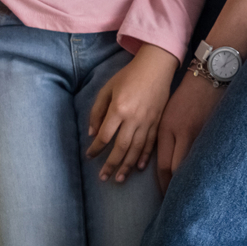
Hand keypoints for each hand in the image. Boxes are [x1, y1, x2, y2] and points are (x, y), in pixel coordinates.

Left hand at [87, 44, 176, 182]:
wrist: (156, 67)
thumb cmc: (129, 76)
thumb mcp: (107, 89)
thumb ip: (97, 111)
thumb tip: (92, 133)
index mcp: (118, 109)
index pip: (105, 136)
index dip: (96, 148)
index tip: (89, 156)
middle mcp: (133, 118)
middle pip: (120, 148)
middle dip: (111, 165)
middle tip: (103, 178)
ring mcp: (148, 122)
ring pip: (136, 150)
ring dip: (127, 166)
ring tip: (119, 178)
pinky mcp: (157, 122)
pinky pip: (150, 143)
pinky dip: (144, 157)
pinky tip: (138, 167)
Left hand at [154, 71, 223, 192]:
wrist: (208, 76)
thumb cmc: (183, 92)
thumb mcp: (165, 111)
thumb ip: (157, 134)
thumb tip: (148, 158)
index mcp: (167, 128)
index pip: (163, 164)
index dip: (163, 183)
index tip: (162, 195)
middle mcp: (183, 134)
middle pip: (176, 169)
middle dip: (173, 188)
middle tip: (171, 203)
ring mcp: (200, 134)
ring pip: (192, 165)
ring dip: (188, 182)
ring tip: (186, 197)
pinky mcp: (213, 133)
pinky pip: (206, 157)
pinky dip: (202, 169)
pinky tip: (201, 179)